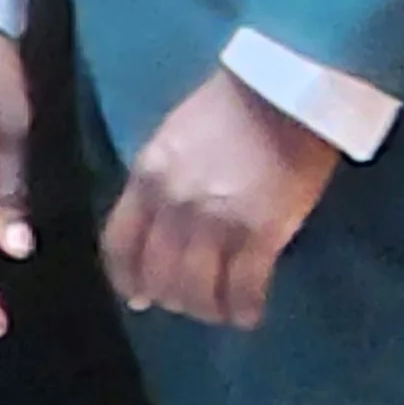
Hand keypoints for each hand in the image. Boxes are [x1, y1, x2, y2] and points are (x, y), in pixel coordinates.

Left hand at [100, 67, 339, 329]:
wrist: (284, 91)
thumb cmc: (230, 107)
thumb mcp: (174, 138)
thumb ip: (159, 182)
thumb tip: (156, 233)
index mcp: (147, 174)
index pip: (119, 244)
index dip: (127, 279)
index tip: (139, 298)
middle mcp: (173, 203)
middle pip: (159, 276)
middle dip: (172, 299)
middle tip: (191, 304)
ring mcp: (215, 221)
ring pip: (198, 292)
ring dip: (209, 309)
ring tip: (223, 310)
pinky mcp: (260, 233)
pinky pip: (243, 290)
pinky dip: (244, 309)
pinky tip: (250, 312)